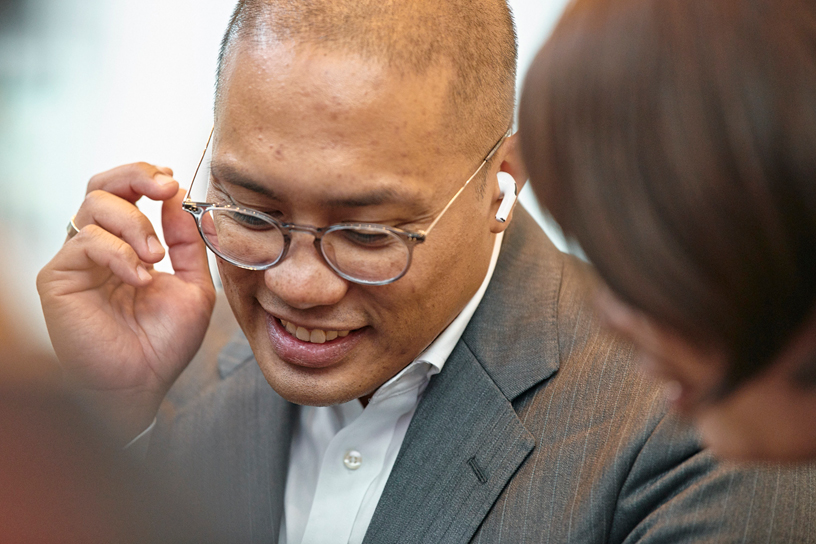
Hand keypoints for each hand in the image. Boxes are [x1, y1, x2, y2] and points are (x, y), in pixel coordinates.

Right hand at [37, 163, 215, 441]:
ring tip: (155, 257)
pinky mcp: (58, 277)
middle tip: (164, 187)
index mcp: (127, 245)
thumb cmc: (163, 343)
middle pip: (101, 185)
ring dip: (136, 224)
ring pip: (94, 205)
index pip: (125, 192)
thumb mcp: (193, 284)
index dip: (145, 176)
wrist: (143, 384)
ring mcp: (76, 261)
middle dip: (135, 176)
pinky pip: (86, 241)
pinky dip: (119, 253)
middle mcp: (97, 248)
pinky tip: (139, 278)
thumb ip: (187, 241)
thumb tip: (179, 195)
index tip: (173, 181)